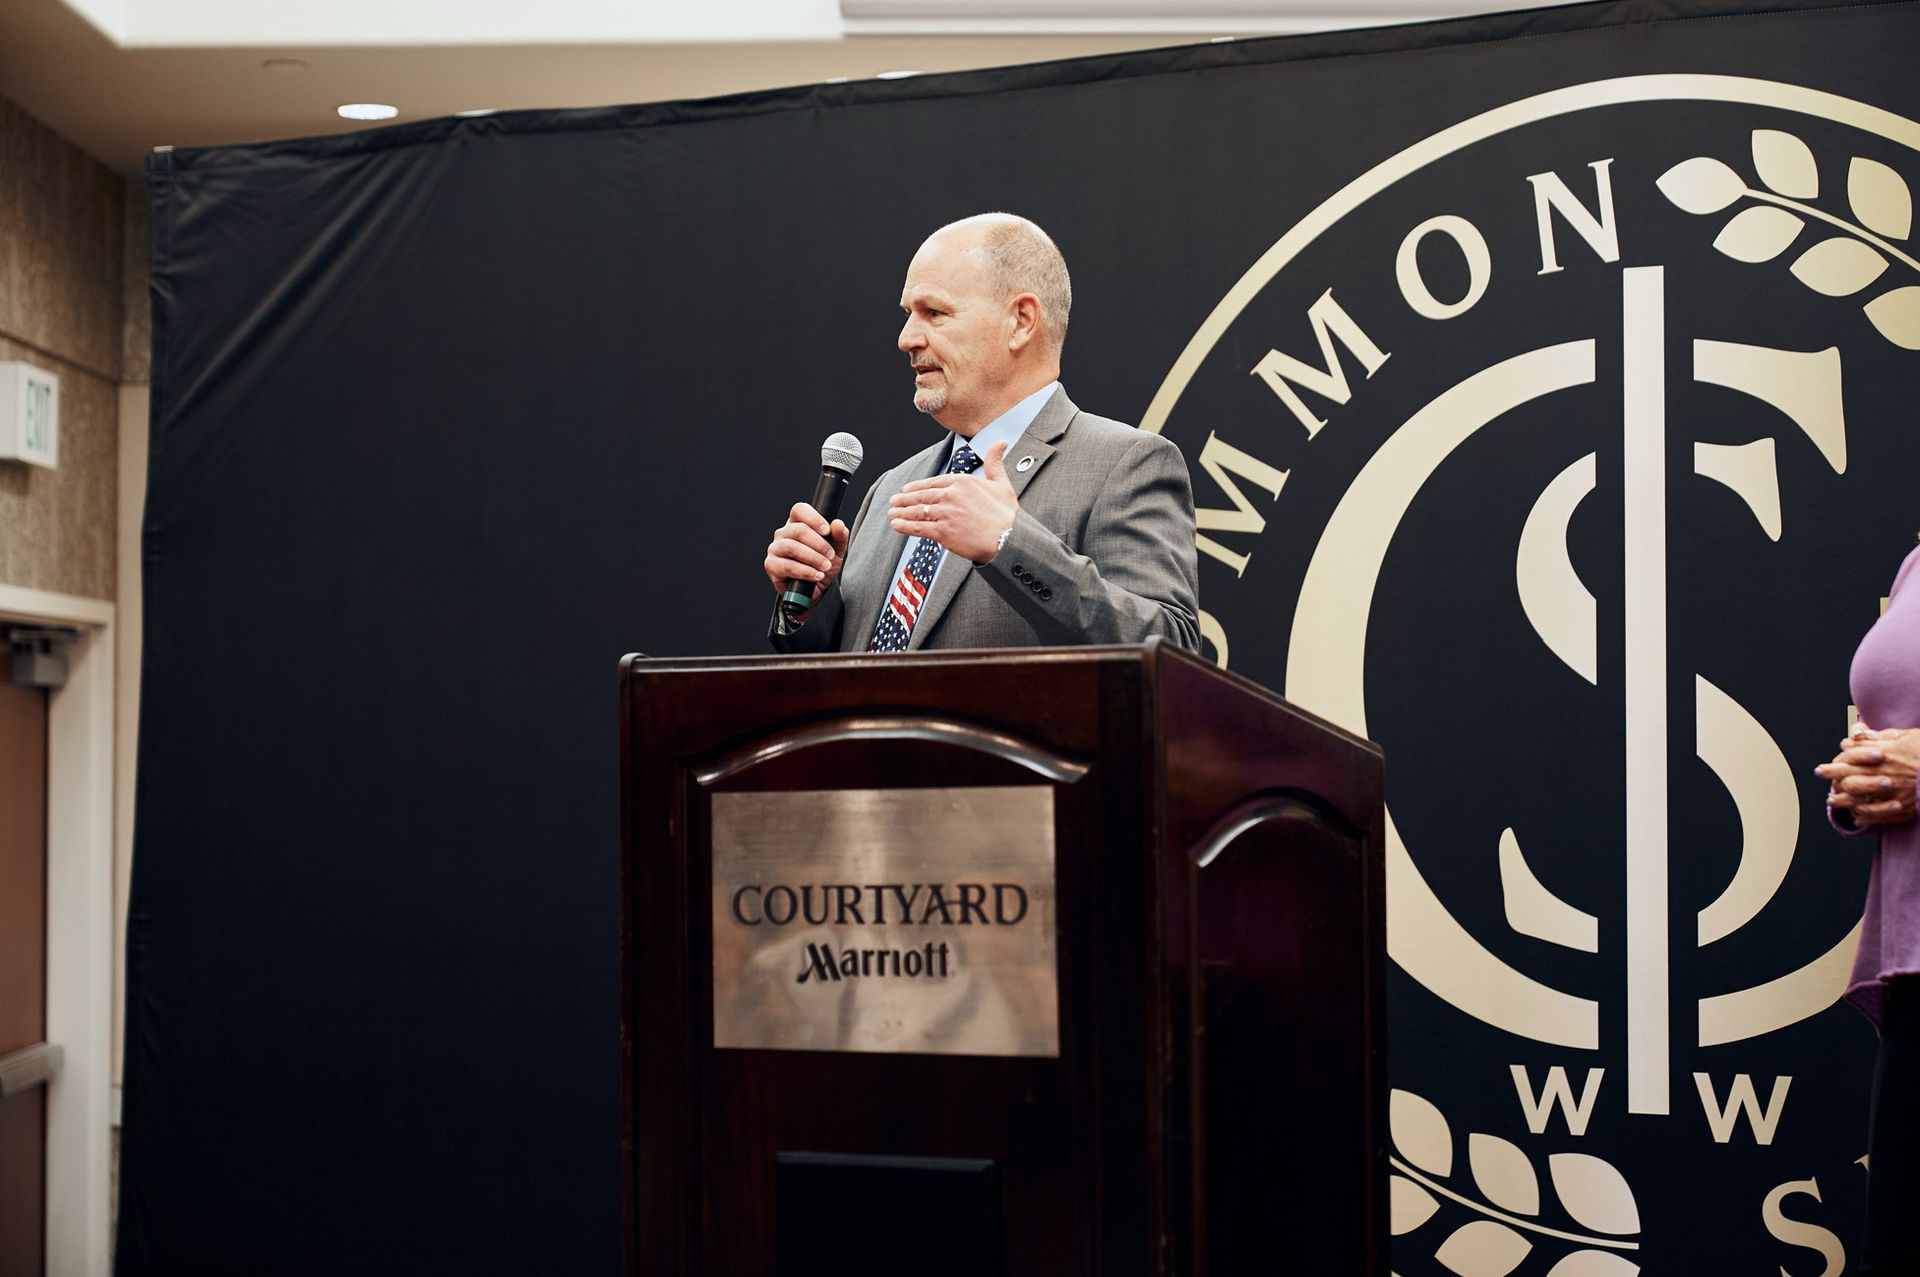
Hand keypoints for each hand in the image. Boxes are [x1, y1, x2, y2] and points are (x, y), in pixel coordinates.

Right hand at [764, 502, 848, 605]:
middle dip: (819, 544)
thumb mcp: (837, 551)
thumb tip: (838, 524)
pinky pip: (787, 566)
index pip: (799, 510)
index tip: (827, 531)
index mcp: (797, 523)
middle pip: (798, 529)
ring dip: (812, 558)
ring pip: (791, 546)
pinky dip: (805, 571)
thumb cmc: (822, 566)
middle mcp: (783, 533)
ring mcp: (775, 548)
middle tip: (831, 556)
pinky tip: (816, 576)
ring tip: (825, 567)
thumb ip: (839, 536)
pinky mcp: (771, 565)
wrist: (815, 591)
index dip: (813, 518)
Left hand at [887, 440, 1018, 563]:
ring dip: (901, 511)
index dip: (918, 487)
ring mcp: (945, 513)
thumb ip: (994, 462)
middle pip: (922, 496)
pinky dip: (905, 526)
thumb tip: (1001, 442)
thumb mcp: (1002, 483)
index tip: (908, 489)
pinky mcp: (943, 532)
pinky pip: (919, 528)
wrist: (1009, 539)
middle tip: (894, 500)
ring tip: (891, 512)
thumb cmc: (1007, 514)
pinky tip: (896, 524)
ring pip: (917, 511)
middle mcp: (951, 495)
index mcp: (963, 481)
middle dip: (905, 498)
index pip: (934, 483)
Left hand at [1817, 723, 1919, 826]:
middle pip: (1849, 773)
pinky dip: (1862, 815)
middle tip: (1820, 774)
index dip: (1837, 759)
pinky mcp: (1901, 805)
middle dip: (1831, 775)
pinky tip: (1855, 815)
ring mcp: (1891, 790)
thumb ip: (1880, 736)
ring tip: (1832, 799)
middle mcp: (1884, 771)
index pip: (1852, 755)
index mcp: (1885, 753)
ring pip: (1858, 796)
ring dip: (1842, 798)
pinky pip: (1875, 813)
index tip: (1826, 764)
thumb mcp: (1907, 736)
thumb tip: (1855, 735)